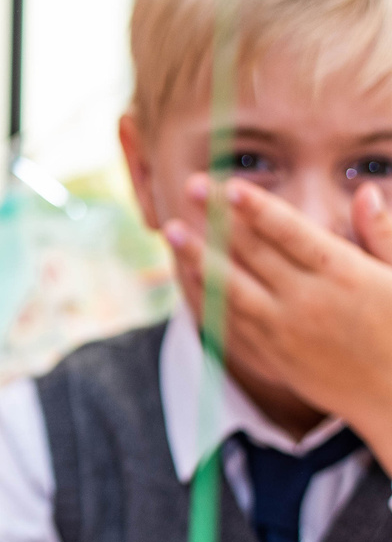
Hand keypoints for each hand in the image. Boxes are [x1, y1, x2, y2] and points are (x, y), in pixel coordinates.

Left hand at [166, 177, 391, 454]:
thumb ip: (382, 234)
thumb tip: (366, 190)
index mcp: (346, 275)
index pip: (291, 232)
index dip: (256, 207)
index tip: (229, 185)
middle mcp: (309, 301)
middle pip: (252, 252)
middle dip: (218, 217)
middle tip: (189, 185)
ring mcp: (286, 331)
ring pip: (230, 288)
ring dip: (197, 257)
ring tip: (172, 231)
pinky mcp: (274, 356)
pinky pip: (231, 322)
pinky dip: (207, 297)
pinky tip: (190, 276)